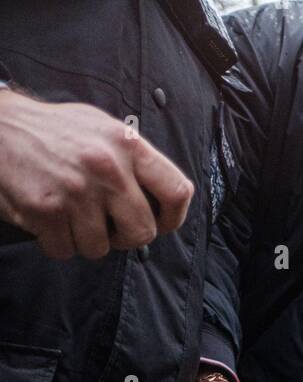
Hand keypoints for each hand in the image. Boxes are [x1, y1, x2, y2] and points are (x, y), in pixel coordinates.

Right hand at [0, 89, 192, 258]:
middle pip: (142, 232)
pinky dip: (56, 242)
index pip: (176, 190)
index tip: (161, 224)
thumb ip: (134, 160)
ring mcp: (77, 191)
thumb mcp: (102, 129)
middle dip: (124, 237)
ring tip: (68, 212)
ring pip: (100, 248)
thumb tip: (163, 199)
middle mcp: (107, 167)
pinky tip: (48, 217)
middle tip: (105, 223)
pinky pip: (65, 251)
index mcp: (126, 144)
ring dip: (83, 239)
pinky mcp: (47, 211)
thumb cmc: (53, 133)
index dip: (173, 218)